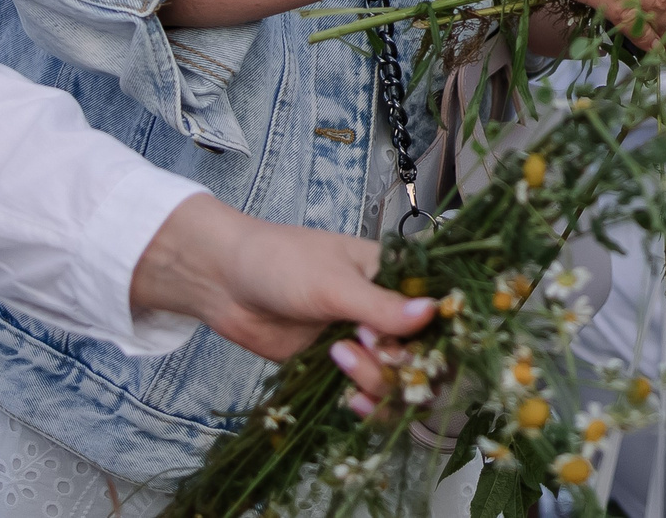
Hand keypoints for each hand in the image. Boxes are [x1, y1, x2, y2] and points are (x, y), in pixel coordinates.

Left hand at [129, 194, 432, 393]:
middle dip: (401, 362)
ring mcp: (364, 340)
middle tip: (367, 348)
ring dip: (377, 379)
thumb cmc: (282, 262)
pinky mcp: (339, 366)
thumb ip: (381, 305)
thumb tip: (433, 312)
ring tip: (338, 355)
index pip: (440, 312)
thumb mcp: (333, 283)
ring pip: (396, 378)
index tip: (416, 346)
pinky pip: (368, 392)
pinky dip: (368, 402)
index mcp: (396, 276)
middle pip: (423, 354)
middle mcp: (388, 310)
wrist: (225, 282)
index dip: (438, 336)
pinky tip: (353, 401)